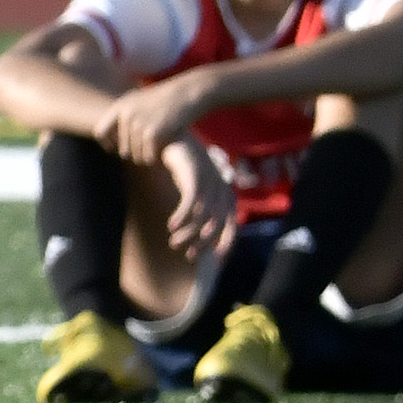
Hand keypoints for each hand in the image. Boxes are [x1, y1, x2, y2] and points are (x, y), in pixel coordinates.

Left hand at [94, 79, 199, 165]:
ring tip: (161, 145)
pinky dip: (157, 156)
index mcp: (121, 106)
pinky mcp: (153, 134)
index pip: (101, 132)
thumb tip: (107, 138)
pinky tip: (166, 146)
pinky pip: (149, 157)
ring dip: (148, 156)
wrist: (193, 90)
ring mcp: (139, 125)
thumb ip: (126, 115)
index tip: (116, 148)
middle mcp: (126, 115)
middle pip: (122, 149)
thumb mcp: (142, 101)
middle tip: (150, 147)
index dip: (108, 143)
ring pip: (136, 155)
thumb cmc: (170, 98)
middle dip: (135, 152)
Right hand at [158, 138, 234, 259]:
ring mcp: (210, 181)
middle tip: (188, 255)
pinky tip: (171, 225)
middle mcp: (222, 190)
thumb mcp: (197, 194)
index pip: (232, 224)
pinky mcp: (196, 175)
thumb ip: (201, 213)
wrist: (174, 141)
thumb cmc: (185, 172)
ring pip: (204, 215)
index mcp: (226, 196)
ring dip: (189, 232)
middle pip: (219, 223)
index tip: (214, 261)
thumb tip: (198, 241)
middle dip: (205, 242)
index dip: (226, 243)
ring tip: (174, 242)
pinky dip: (182, 216)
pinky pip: (192, 201)